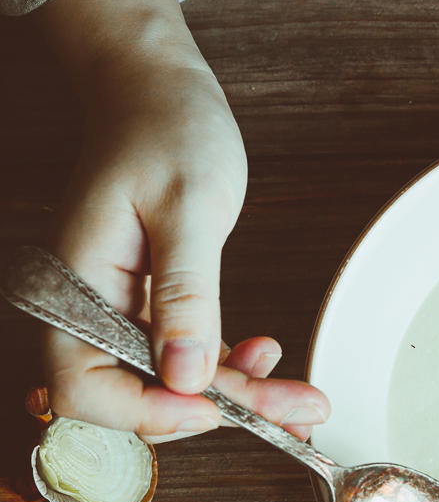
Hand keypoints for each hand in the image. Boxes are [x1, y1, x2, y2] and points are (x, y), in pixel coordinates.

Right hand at [33, 0, 330, 438]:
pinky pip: (182, 354)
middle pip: (136, 395)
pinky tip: (268, 359)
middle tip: (297, 410)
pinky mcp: (145, 303)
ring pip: (168, 381)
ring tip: (302, 397)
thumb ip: (185, 293)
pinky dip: (227, 367)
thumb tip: (187, 375)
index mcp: (72, 286)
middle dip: (217, 411)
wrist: (156, 89)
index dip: (150, 413)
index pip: (86, 389)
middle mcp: (85, 307)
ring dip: (235, 395)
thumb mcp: (188, 207)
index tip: (217, 407)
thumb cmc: (165, 129)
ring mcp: (114, 308)